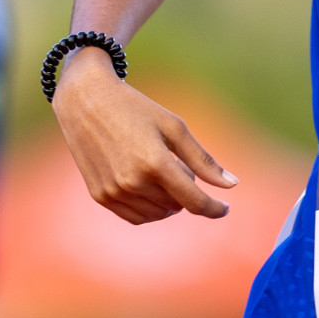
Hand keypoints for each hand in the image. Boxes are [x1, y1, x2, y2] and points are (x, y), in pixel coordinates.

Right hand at [52, 48, 236, 224]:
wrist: (86, 101)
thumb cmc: (136, 109)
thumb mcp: (174, 127)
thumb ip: (203, 160)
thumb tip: (232, 184)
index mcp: (155, 163)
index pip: (193, 201)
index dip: (213, 208)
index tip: (224, 208)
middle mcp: (132, 182)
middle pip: (176, 206)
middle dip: (185, 189)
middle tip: (176, 162)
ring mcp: (113, 192)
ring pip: (157, 214)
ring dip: (168, 201)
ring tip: (160, 169)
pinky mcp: (100, 196)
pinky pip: (136, 217)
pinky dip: (150, 208)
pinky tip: (148, 185)